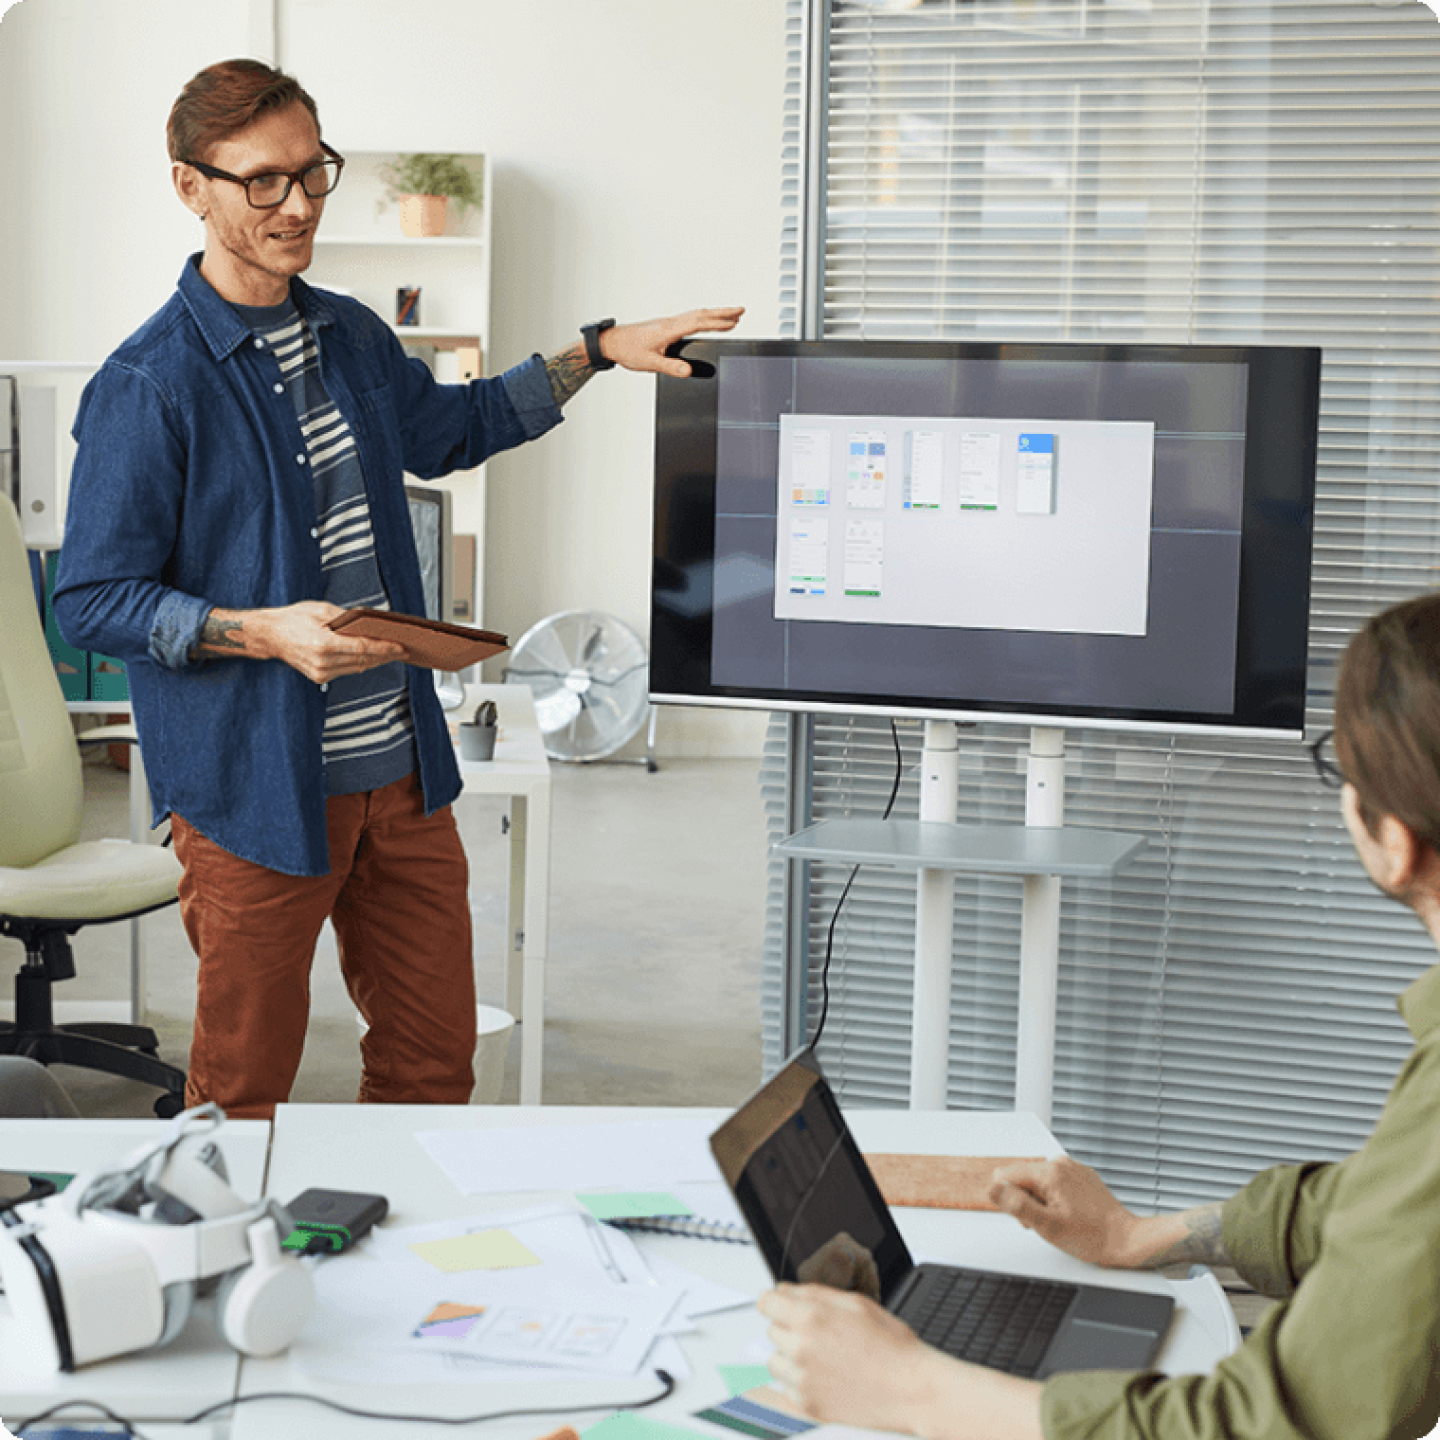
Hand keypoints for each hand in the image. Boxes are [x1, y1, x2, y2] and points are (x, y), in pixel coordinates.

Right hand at [202, 601, 405, 683]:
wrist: (270, 636)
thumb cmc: (293, 619)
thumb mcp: (321, 609)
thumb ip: (347, 618)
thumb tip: (370, 624)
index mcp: (323, 644)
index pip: (362, 649)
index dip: (385, 648)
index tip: (401, 646)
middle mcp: (322, 662)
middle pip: (364, 661)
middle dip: (386, 655)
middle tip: (404, 649)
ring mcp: (321, 673)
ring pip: (358, 668)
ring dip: (376, 661)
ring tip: (393, 653)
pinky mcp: (320, 678)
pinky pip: (348, 671)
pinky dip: (362, 663)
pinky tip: (373, 657)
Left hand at [600, 306, 744, 376]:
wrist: (612, 342)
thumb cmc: (628, 350)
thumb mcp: (650, 363)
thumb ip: (671, 367)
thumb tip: (688, 372)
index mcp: (669, 329)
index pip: (699, 322)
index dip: (718, 321)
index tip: (735, 319)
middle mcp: (670, 323)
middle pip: (702, 314)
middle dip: (723, 313)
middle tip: (741, 311)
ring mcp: (668, 323)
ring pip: (696, 315)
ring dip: (714, 315)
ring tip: (730, 317)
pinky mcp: (665, 326)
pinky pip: (689, 319)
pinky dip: (703, 318)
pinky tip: (706, 322)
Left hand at [758, 1282, 935, 1431]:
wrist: (911, 1388)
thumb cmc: (892, 1346)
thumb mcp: (856, 1303)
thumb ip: (814, 1293)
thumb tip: (786, 1291)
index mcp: (810, 1317)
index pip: (766, 1302)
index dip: (775, 1301)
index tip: (781, 1305)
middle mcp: (800, 1348)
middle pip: (772, 1330)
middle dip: (789, 1327)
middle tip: (820, 1334)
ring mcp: (802, 1379)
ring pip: (774, 1360)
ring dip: (789, 1356)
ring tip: (821, 1357)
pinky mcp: (807, 1405)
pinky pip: (786, 1388)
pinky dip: (799, 1382)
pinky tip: (824, 1377)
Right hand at [989, 1157, 1139, 1266]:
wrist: (1125, 1240)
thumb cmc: (1092, 1236)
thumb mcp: (1048, 1227)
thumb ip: (1016, 1205)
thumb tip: (993, 1188)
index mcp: (1049, 1172)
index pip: (1005, 1176)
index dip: (1010, 1200)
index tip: (1028, 1216)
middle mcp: (1060, 1163)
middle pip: (1021, 1178)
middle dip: (1026, 1201)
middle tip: (1046, 1222)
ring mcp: (1071, 1168)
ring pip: (1037, 1181)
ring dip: (1040, 1202)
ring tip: (1059, 1220)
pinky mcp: (1079, 1176)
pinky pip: (1053, 1183)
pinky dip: (1054, 1199)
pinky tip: (1069, 1214)